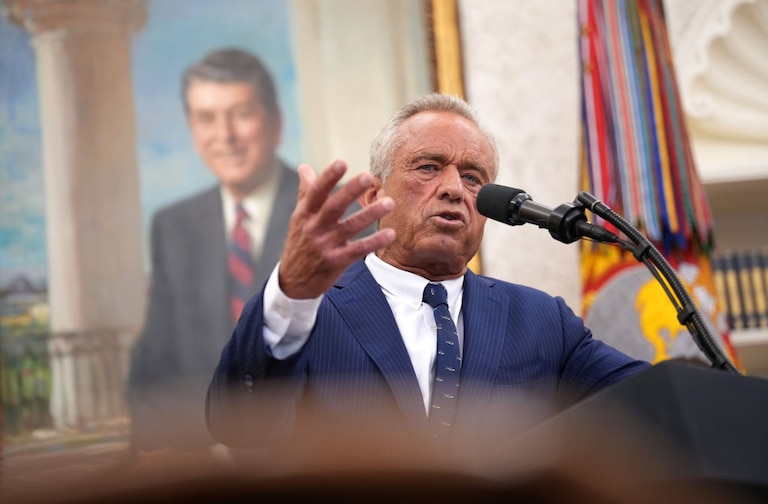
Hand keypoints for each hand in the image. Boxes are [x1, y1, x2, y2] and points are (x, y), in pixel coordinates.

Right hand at [278, 160, 394, 298]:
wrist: (293, 282)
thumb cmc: (299, 244)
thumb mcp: (299, 219)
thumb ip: (305, 192)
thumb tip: (305, 167)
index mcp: (304, 214)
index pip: (316, 192)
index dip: (328, 177)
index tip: (342, 162)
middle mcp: (313, 228)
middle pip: (333, 206)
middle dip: (351, 190)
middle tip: (369, 176)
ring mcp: (324, 245)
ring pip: (350, 227)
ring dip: (370, 214)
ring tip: (390, 203)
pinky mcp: (336, 262)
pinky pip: (357, 250)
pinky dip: (374, 242)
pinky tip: (390, 234)